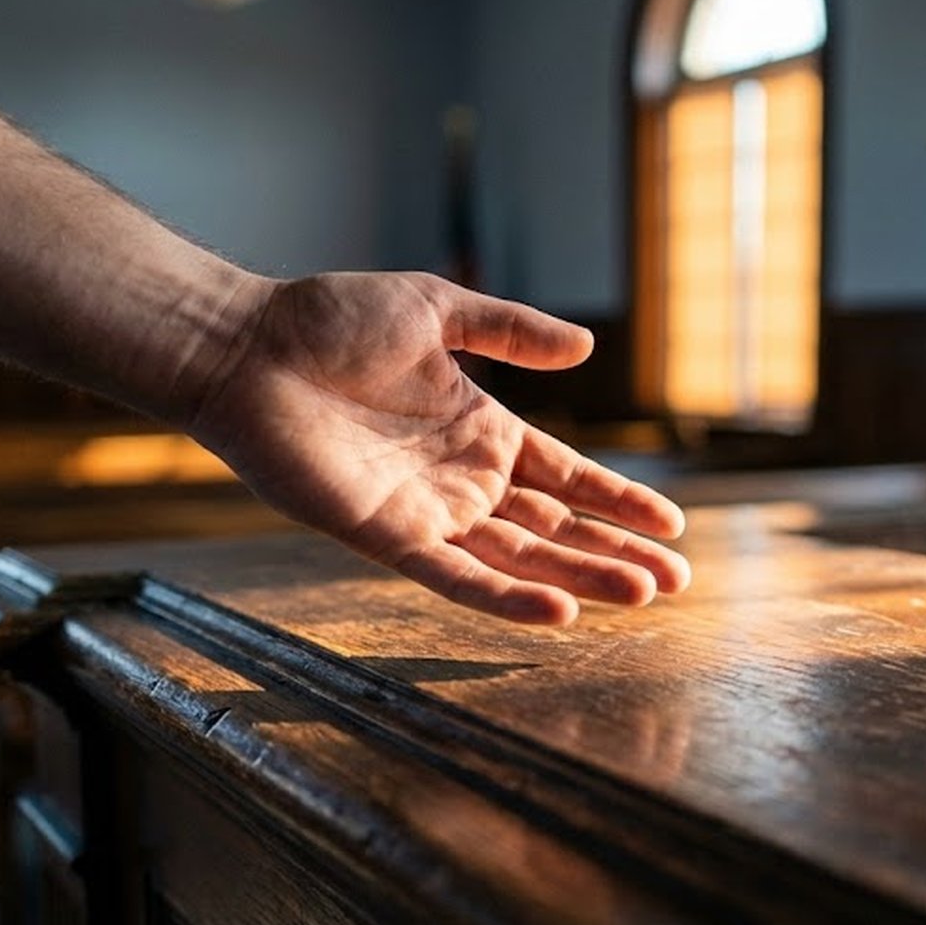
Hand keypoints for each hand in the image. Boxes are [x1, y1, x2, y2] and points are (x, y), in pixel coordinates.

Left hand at [187, 272, 689, 624]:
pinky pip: (455, 575)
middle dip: (616, 554)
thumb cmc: (328, 320)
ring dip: (579, 579)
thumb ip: (511, 333)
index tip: (674, 527)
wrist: (248, 347)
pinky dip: (505, 597)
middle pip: (555, 529)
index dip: (618, 502)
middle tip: (677, 580)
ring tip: (641, 595)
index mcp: (480, 429)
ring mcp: (427, 512)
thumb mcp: (438, 311)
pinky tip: (559, 613)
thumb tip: (588, 347)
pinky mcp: (386, 535)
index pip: (566, 477)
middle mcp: (461, 480)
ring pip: (519, 559)